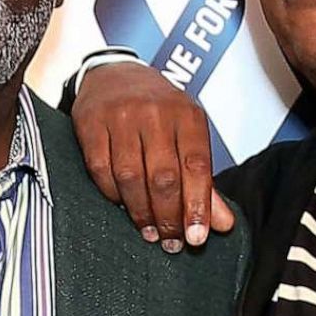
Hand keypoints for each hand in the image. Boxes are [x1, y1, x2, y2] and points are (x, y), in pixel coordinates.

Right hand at [72, 62, 234, 251]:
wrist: (113, 74)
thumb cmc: (157, 110)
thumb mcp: (187, 135)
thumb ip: (203, 181)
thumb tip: (223, 224)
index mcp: (187, 115)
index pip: (197, 167)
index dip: (198, 206)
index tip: (197, 237)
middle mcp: (155, 113)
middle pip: (163, 177)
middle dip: (168, 216)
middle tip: (170, 241)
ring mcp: (121, 117)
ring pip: (131, 177)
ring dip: (140, 212)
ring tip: (149, 231)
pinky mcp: (91, 124)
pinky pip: (101, 170)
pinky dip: (112, 194)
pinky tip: (121, 205)